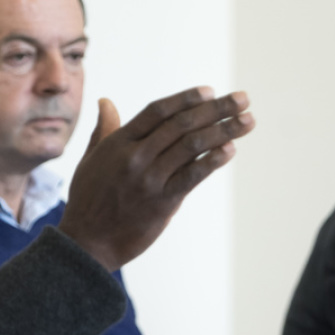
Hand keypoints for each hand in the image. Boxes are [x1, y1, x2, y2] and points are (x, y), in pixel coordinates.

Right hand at [59, 87, 253, 271]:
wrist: (86, 244)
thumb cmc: (88, 200)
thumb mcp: (90, 159)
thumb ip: (104, 129)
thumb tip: (105, 101)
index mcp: (119, 142)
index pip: (158, 111)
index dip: (186, 99)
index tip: (210, 91)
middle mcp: (135, 156)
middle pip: (182, 124)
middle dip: (217, 108)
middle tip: (243, 99)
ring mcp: (149, 179)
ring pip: (192, 146)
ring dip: (224, 130)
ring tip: (248, 120)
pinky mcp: (162, 202)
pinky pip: (192, 176)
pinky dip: (213, 160)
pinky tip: (231, 149)